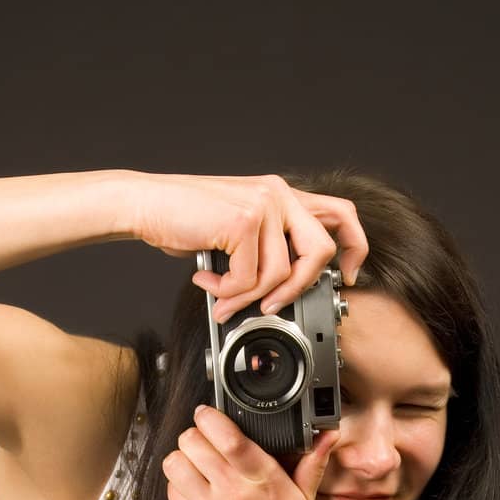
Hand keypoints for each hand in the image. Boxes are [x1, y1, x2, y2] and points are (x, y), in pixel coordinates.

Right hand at [120, 169, 367, 321]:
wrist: (145, 204)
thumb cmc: (185, 220)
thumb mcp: (235, 232)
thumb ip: (265, 248)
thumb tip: (284, 289)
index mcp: (282, 195)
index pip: (340, 214)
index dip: (354, 248)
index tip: (347, 276)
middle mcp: (278, 194)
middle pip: (321, 251)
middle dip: (299, 288)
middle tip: (273, 305)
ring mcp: (263, 205)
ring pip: (279, 274)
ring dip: (247, 298)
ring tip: (222, 297)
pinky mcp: (243, 221)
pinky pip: (249, 279)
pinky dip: (227, 292)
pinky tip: (207, 282)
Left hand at [161, 403, 339, 499]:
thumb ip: (311, 466)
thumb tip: (327, 436)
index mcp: (264, 482)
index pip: (229, 436)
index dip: (209, 417)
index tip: (206, 413)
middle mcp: (235, 494)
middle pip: (194, 443)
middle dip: (193, 435)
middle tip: (200, 441)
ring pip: (176, 463)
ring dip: (181, 458)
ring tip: (193, 465)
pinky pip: (172, 492)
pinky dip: (178, 486)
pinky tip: (193, 492)